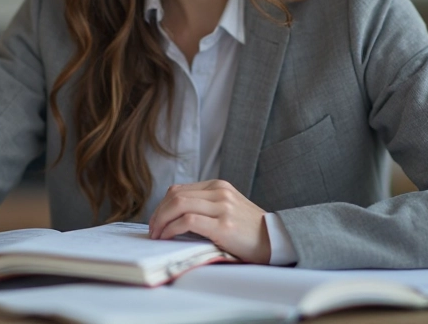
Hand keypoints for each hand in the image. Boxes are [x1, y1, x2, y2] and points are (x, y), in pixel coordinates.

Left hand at [148, 180, 270, 263]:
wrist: (275, 240)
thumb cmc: (249, 230)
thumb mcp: (228, 208)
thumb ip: (206, 206)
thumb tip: (173, 215)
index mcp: (218, 186)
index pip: (179, 190)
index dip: (161, 206)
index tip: (156, 221)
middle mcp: (220, 192)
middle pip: (175, 196)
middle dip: (157, 213)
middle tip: (152, 230)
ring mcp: (222, 207)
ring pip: (178, 205)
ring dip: (161, 221)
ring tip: (156, 235)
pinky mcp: (223, 225)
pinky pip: (187, 221)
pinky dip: (171, 229)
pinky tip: (167, 237)